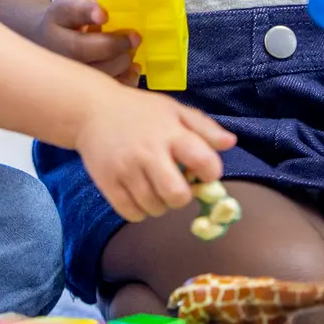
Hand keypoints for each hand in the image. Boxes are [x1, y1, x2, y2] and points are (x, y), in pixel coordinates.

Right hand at [32, 0, 139, 83]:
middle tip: (135, 38)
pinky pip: (105, 89)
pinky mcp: (79, 88)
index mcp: (58, 17)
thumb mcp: (78, 3)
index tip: (104, 14)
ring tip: (131, 52)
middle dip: (113, 45)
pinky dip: (125, 79)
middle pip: (81, 50)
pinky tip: (132, 68)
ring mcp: (65, 71)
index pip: (70, 12)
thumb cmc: (72, 21)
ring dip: (121, 63)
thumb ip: (97, 4)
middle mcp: (56, 45)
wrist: (50, 41)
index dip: (88, 13)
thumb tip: (126, 9)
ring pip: (94, 73)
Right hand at [73, 88, 235, 222]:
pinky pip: (132, 214)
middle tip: (175, 185)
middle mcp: (148, 152)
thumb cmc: (139, 110)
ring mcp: (126, 170)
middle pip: (177, 196)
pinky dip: (140, 210)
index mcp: (170, 132)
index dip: (211, 172)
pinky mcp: (107, 183)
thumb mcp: (173, 110)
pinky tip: (139, 193)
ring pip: (155, 208)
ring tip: (154, 186)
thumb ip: (204, 127)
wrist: (91, 110)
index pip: (203, 161)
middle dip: (182, 196)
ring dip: (160, 204)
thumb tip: (231, 143)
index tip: (203, 171)